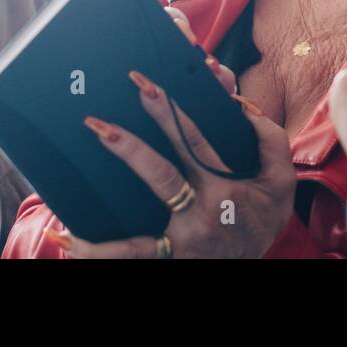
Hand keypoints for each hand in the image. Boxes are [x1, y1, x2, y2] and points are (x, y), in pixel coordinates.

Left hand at [45, 7, 296, 257]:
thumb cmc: (265, 214)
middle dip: (129, 147)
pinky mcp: (169, 258)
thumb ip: (267, 137)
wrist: (257, 261)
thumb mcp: (281, 177)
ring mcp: (180, 243)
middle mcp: (200, 216)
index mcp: (226, 187)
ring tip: (65, 209)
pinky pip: (131, 258)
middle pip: (161, 175)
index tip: (145, 85)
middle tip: (98, 123)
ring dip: (97, 225)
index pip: (195, 142)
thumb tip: (239, 105)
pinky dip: (98, 253)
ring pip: (137, 236)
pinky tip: (64, 239)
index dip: (170, 112)